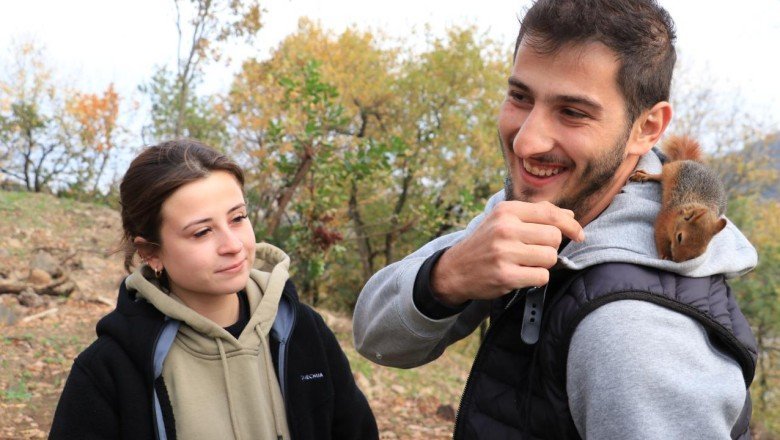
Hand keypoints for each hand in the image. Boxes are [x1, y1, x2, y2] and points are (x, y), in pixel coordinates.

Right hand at [431, 201, 583, 305]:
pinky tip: (522, 274)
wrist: (455, 269)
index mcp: (506, 210)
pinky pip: (541, 276)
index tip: (579, 234)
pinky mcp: (505, 275)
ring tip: (526, 263)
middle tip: (534, 251)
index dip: (571, 225)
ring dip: (543, 264)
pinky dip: (537, 277)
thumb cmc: (486, 243)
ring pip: (550, 257)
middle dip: (550, 247)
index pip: (550, 213)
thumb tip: (570, 216)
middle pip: (554, 237)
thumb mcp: (504, 220)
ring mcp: (504, 252)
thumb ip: (536, 215)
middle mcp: (505, 228)